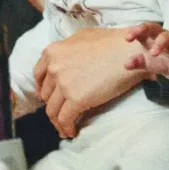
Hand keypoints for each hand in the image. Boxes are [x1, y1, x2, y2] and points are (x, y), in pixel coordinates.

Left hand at [33, 27, 148, 137]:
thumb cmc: (112, 42)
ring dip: (57, 121)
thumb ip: (68, 49)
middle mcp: (54, 67)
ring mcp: (63, 84)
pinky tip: (72, 132)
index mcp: (53, 52)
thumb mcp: (82, 37)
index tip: (46, 97)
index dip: (42, 88)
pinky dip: (66, 128)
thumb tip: (66, 60)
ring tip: (65, 128)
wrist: (129, 52)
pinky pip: (65, 119)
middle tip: (60, 113)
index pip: (39, 74)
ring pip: (52, 110)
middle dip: (53, 105)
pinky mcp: (76, 99)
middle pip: (46, 94)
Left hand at [123, 23, 168, 76]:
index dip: (135, 31)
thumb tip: (126, 65)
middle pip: (154, 27)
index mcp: (150, 35)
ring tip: (153, 54)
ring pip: (167, 37)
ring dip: (159, 44)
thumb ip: (137, 62)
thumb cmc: (160, 58)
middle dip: (146, 31)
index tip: (127, 38)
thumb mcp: (146, 62)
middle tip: (135, 41)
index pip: (142, 29)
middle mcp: (161, 35)